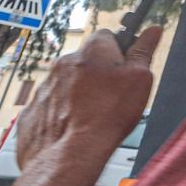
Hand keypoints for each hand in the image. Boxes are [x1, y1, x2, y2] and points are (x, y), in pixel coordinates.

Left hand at [16, 27, 161, 170]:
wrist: (70, 155)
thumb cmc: (107, 116)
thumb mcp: (140, 80)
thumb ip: (145, 52)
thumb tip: (152, 31)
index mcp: (92, 51)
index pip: (108, 36)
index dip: (120, 50)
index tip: (127, 64)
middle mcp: (65, 63)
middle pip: (86, 61)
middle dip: (98, 74)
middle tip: (113, 95)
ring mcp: (45, 86)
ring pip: (67, 84)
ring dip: (79, 94)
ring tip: (93, 116)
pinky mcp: (33, 110)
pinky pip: (51, 106)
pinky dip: (61, 113)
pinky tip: (74, 128)